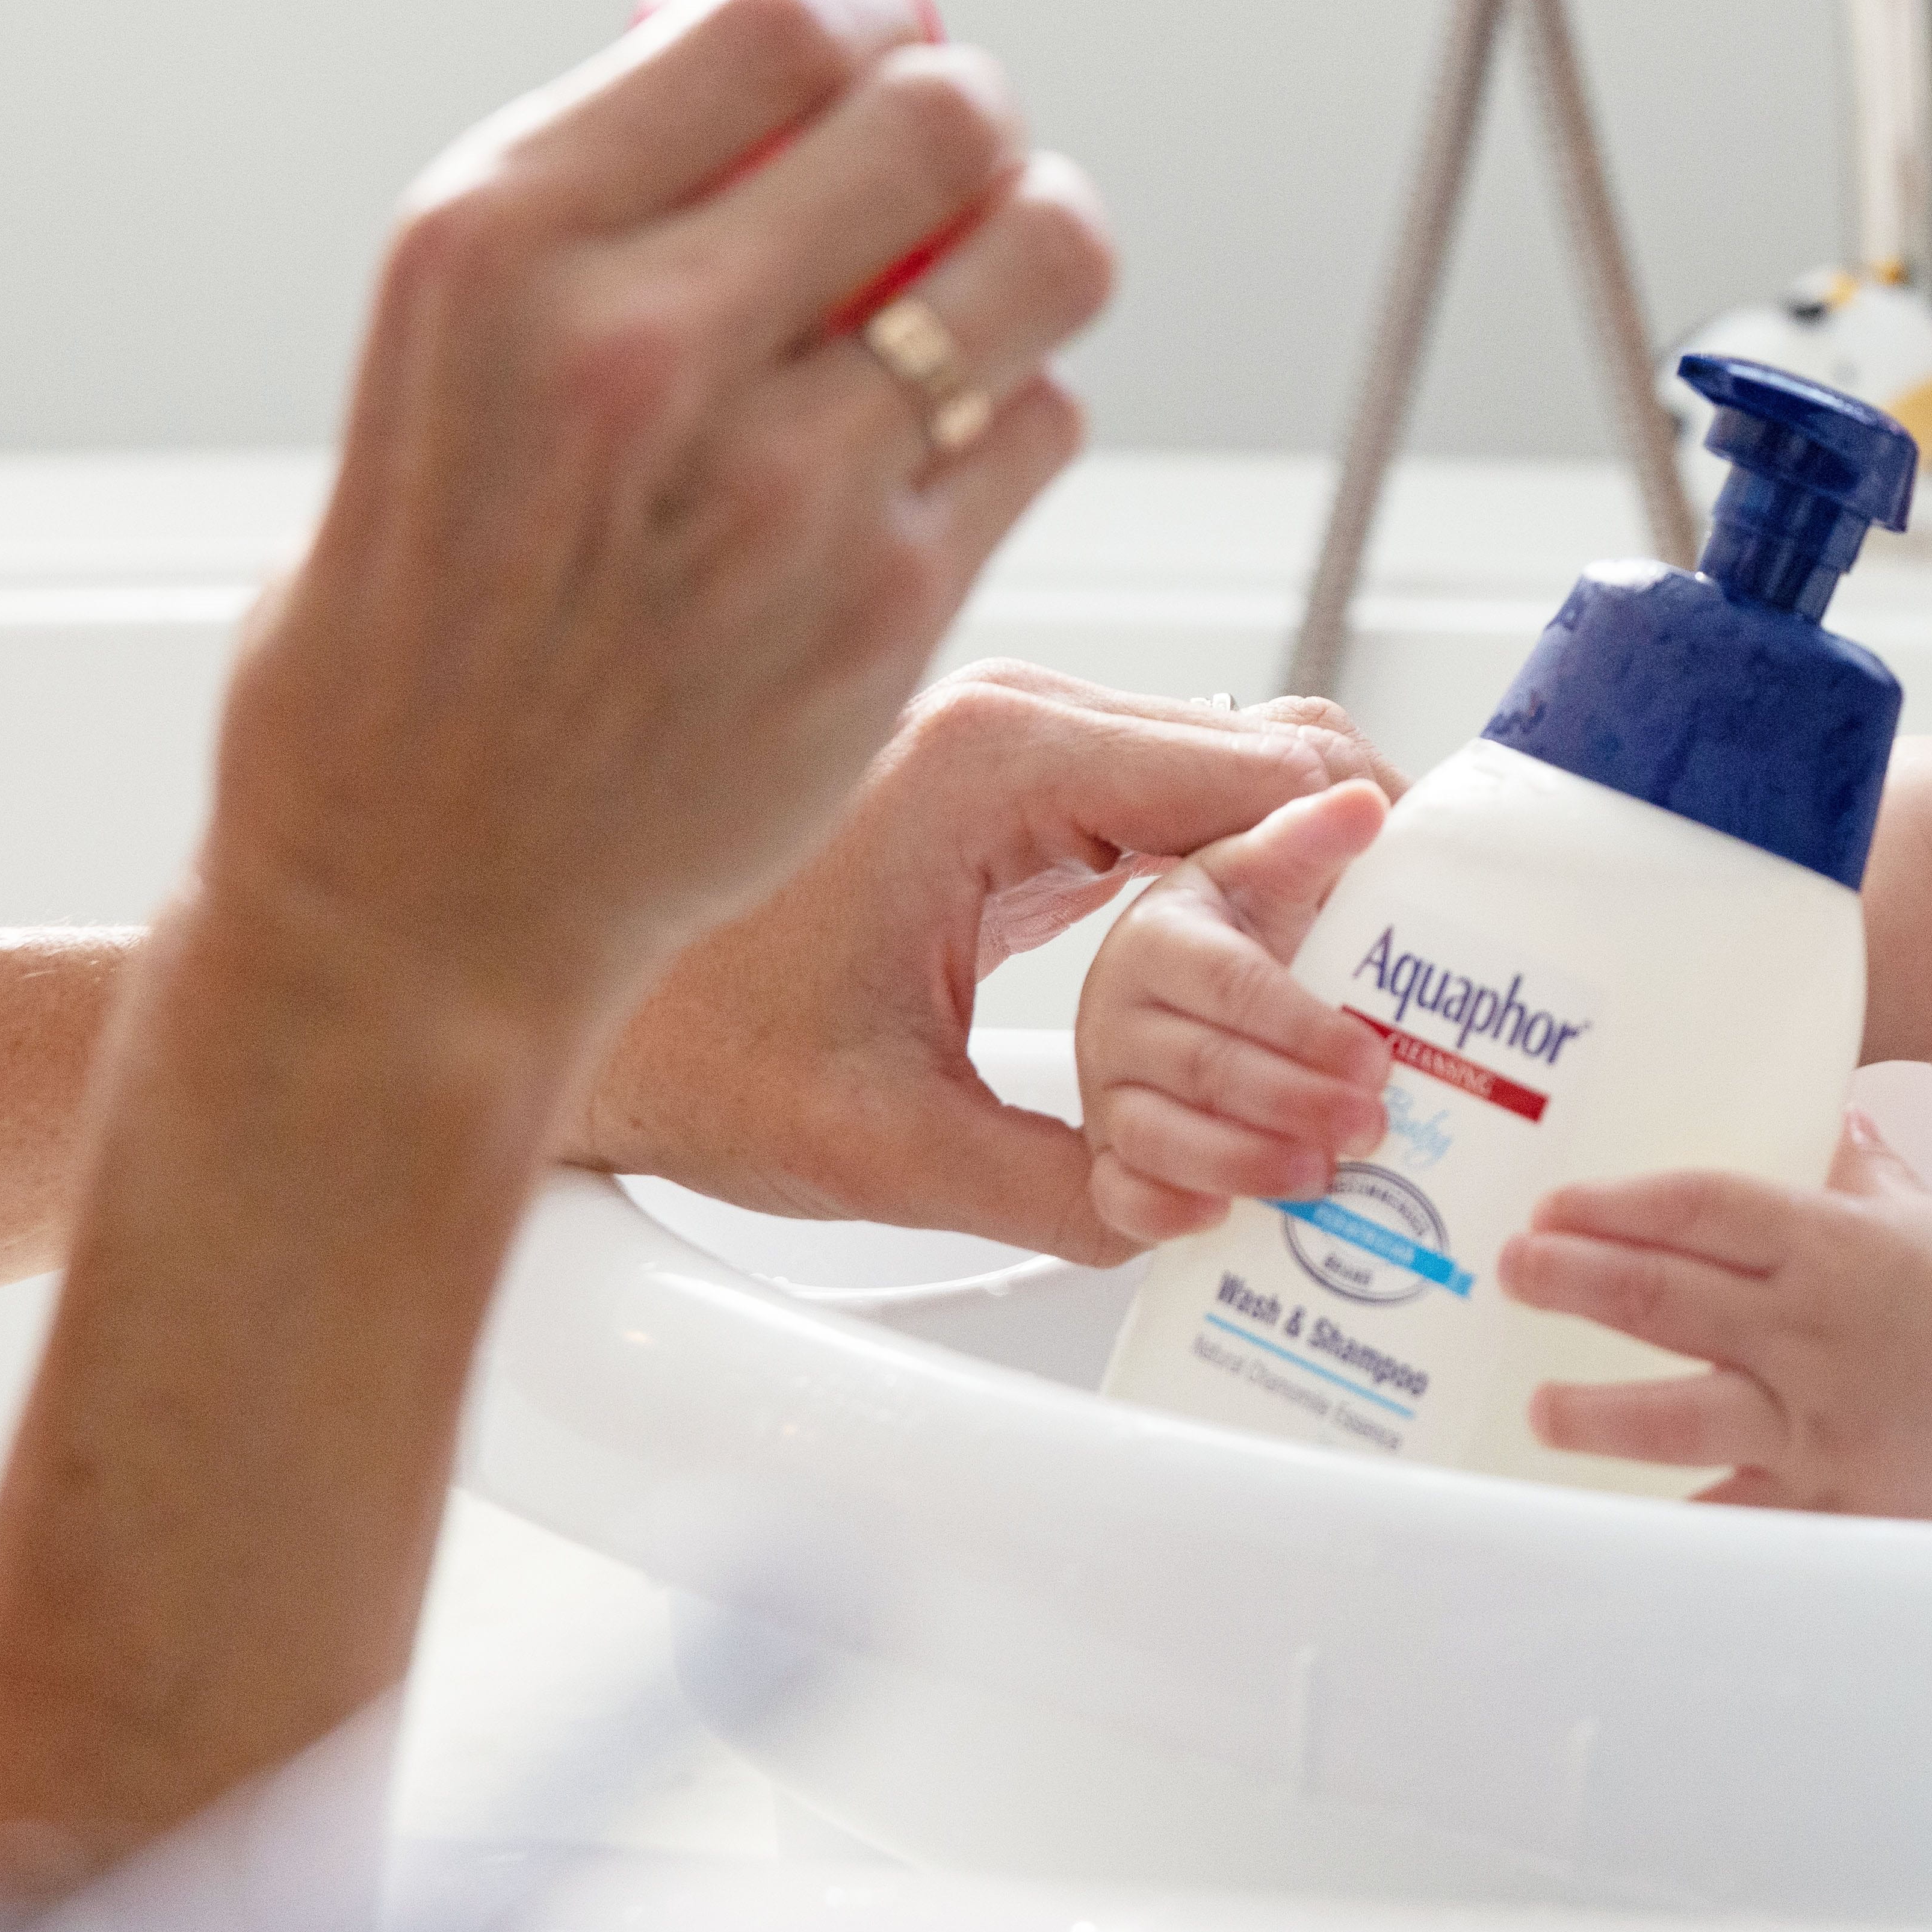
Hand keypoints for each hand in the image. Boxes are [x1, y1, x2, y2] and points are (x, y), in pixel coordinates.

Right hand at [200, 0, 1113, 1078]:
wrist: (415, 877)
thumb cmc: (438, 580)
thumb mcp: (462, 333)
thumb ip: (632, 170)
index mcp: (500, 243)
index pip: (783, 20)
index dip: (864, 11)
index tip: (870, 42)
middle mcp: (640, 346)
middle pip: (944, 117)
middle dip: (964, 122)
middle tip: (942, 166)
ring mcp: (780, 481)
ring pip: (1044, 253)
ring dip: (1031, 247)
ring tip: (977, 282)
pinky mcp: (891, 599)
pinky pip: (1039, 417)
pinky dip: (1007, 413)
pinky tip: (922, 452)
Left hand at [576, 666, 1393, 1263]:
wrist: (512, 978)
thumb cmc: (670, 1043)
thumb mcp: (884, 1147)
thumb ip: (1069, 1187)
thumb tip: (1212, 1211)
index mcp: (1001, 764)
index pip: (1277, 770)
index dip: (1374, 872)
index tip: (1419, 971)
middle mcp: (1017, 720)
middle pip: (1281, 751)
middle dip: (1358, 877)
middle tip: (1399, 1003)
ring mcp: (1009, 741)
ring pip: (1236, 769)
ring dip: (1295, 880)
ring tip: (1331, 1004)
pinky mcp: (999, 785)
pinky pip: (1167, 799)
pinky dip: (1228, 875)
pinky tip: (1240, 973)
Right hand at [1074, 780, 1398, 1247]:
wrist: (1203, 992)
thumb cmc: (1243, 934)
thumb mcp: (1272, 874)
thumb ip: (1309, 841)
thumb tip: (1362, 807)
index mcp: (1160, 937)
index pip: (1231, 984)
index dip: (1303, 1027)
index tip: (1373, 1058)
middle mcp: (1118, 1013)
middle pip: (1201, 1066)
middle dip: (1292, 1102)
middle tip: (1368, 1127)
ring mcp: (1106, 1088)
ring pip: (1155, 1135)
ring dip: (1242, 1162)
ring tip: (1319, 1177)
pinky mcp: (1105, 1153)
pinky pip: (1112, 1195)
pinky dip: (1161, 1213)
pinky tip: (1218, 1217)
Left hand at [1501, 1112, 1931, 1516]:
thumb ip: (1863, 1175)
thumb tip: (1829, 1121)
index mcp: (1838, 1245)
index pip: (1703, 1206)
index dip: (1618, 1202)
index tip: (1555, 1203)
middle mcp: (1815, 1330)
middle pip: (1667, 1298)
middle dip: (1576, 1282)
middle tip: (1509, 1269)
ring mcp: (1820, 1424)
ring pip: (1681, 1415)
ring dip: (1596, 1411)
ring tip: (1539, 1406)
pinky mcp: (1835, 1505)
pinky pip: (1735, 1520)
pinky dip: (1676, 1527)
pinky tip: (1614, 1530)